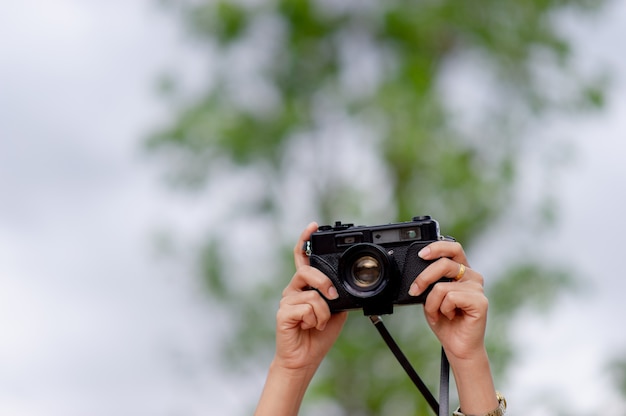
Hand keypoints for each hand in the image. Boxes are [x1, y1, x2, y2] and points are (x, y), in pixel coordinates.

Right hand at [273, 222, 347, 371]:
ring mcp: (287, 300)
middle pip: (307, 271)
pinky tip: (308, 327)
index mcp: (305, 285)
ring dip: (323, 313)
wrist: (306, 358)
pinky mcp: (283, 313)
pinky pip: (307, 308)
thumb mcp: (335, 311)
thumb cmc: (318, 334)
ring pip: (312, 294)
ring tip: (317, 323)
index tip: (313, 226)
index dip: (305, 240)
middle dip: (324, 283)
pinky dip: (315, 320)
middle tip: (332, 298)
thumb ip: (336, 294)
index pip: (302, 257)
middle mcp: (293, 289)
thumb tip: (340, 285)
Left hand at [410, 241, 487, 361]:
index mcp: (461, 271)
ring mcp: (477, 288)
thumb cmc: (445, 321)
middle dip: (424, 277)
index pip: (453, 248)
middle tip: (414, 290)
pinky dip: (442, 309)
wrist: (457, 346)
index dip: (437, 247)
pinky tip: (451, 316)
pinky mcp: (480, 301)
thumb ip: (429, 282)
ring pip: (442, 286)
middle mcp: (471, 276)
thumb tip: (418, 273)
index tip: (420, 254)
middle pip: (444, 263)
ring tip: (439, 313)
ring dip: (432, 303)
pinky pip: (450, 298)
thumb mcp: (430, 296)